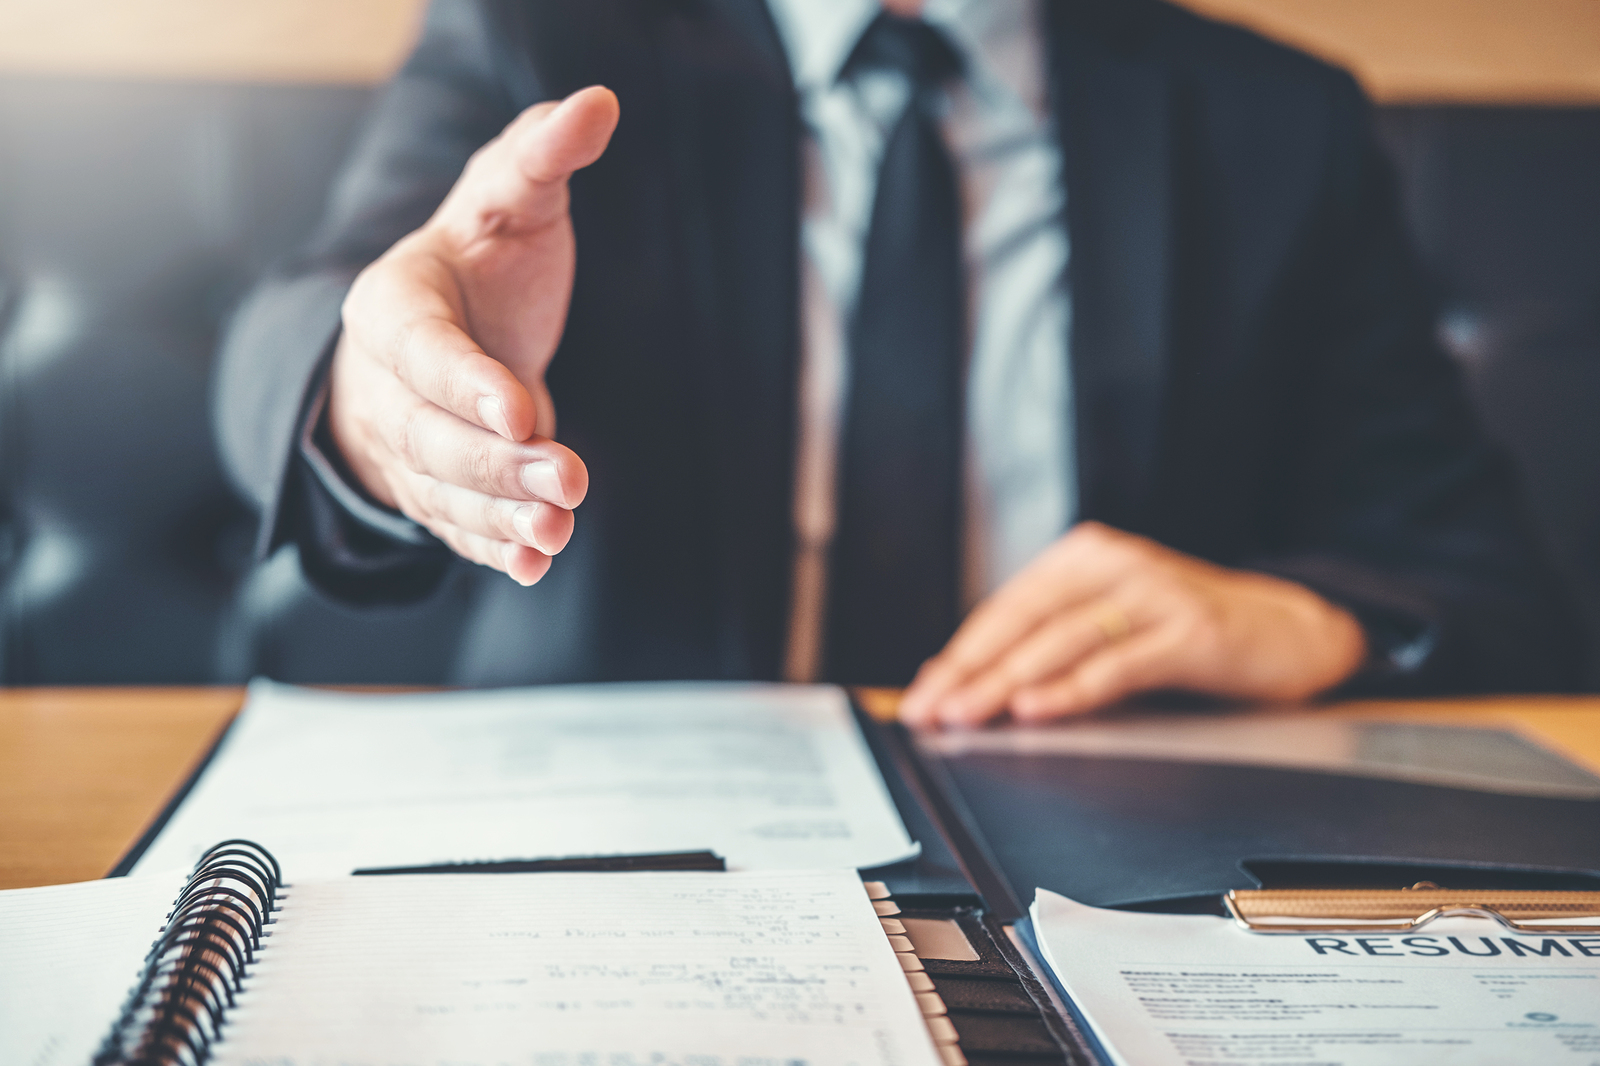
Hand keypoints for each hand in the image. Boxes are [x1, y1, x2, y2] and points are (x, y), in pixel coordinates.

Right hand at [326, 87, 619, 584]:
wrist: (439, 324)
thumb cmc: (480, 258)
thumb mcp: (506, 199)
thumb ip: (541, 157)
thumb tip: (596, 105)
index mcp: (391, 305)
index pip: (419, 348)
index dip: (465, 380)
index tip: (522, 408)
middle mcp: (385, 382)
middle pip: (431, 434)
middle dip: (496, 462)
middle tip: (566, 479)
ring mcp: (403, 442)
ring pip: (443, 489)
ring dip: (499, 515)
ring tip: (555, 532)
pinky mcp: (432, 487)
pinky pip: (454, 525)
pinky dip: (493, 548)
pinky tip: (534, 564)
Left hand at [899, 521, 1366, 726]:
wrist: (1292, 629)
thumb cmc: (1191, 631)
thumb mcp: (1114, 624)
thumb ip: (1054, 643)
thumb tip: (973, 682)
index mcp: (1085, 556)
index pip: (1006, 608)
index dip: (959, 655)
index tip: (922, 697)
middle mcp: (1114, 563)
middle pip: (1024, 620)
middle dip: (970, 671)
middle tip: (931, 711)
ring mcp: (1154, 592)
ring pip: (1063, 639)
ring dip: (1007, 681)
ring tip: (969, 714)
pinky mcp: (1190, 629)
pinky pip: (1118, 662)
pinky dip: (1072, 688)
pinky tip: (1037, 708)